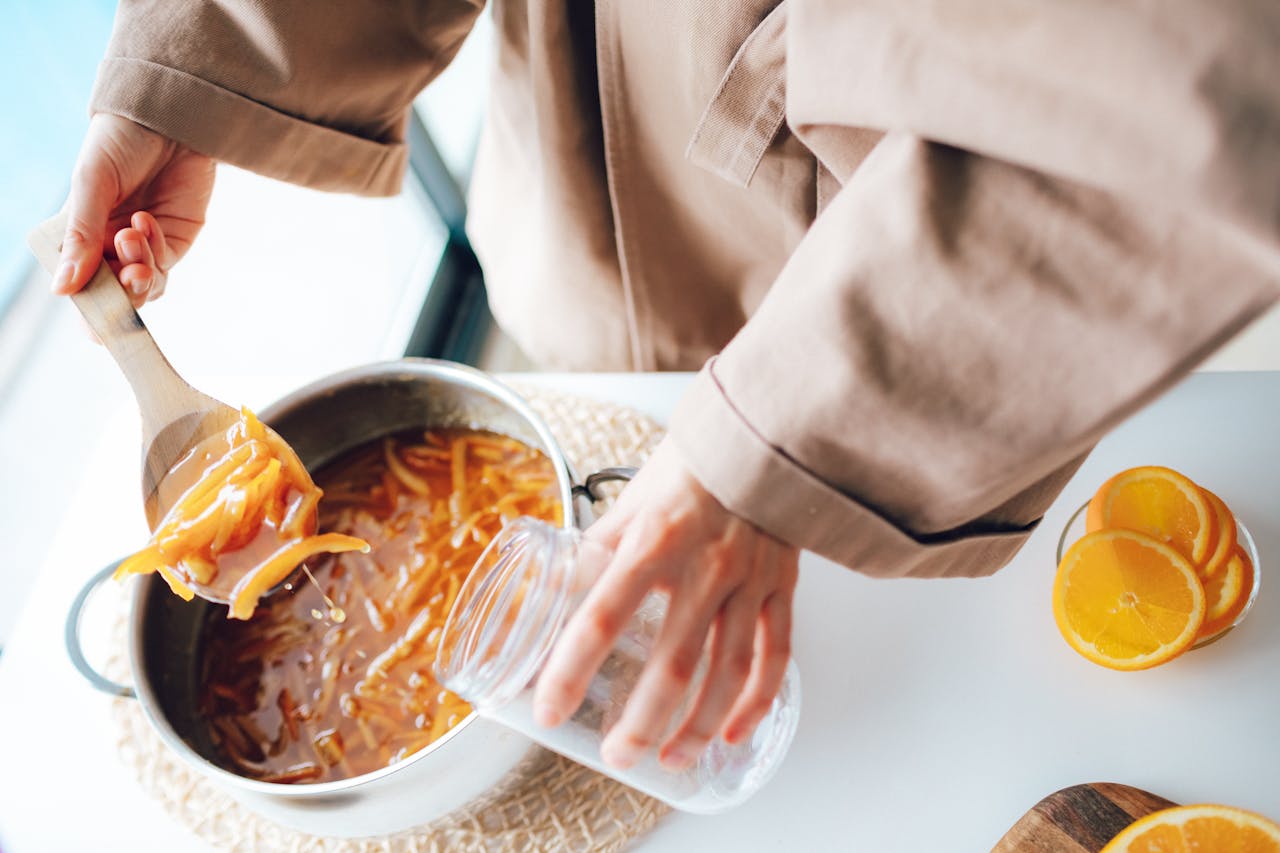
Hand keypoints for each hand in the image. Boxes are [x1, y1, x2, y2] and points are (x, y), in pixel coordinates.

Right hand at [53, 114, 214, 307]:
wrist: (170, 117)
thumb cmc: (120, 142)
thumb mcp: (91, 185)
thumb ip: (81, 237)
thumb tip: (61, 289)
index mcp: (78, 235)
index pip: (78, 286)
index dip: (88, 310)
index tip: (96, 320)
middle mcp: (108, 246)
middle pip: (114, 296)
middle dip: (121, 292)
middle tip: (128, 271)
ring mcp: (144, 247)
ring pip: (143, 287)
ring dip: (140, 271)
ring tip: (134, 234)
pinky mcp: (175, 241)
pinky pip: (164, 266)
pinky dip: (156, 251)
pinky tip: (147, 221)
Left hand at [532, 437, 798, 770]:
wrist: (761, 433)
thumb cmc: (690, 465)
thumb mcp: (631, 500)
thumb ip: (595, 549)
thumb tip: (550, 592)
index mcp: (652, 540)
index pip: (601, 616)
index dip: (570, 669)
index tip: (549, 708)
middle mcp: (704, 565)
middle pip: (673, 664)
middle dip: (643, 722)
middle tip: (619, 756)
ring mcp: (749, 579)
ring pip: (728, 671)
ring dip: (699, 726)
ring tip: (672, 759)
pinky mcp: (781, 586)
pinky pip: (775, 653)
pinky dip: (756, 700)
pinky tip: (734, 732)